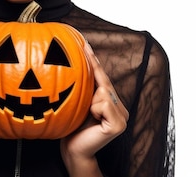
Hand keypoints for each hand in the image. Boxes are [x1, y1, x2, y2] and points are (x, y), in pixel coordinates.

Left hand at [60, 43, 128, 174]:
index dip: (94, 61)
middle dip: (91, 87)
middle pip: (104, 83)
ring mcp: (123, 117)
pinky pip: (104, 103)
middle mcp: (121, 108)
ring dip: (90, 102)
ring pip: (104, 92)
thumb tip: (75, 61)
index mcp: (113, 103)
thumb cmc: (72, 127)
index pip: (103, 78)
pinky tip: (93, 120)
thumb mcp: (80, 101)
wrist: (73, 150)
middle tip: (84, 98)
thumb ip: (86, 86)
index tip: (85, 44)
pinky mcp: (119, 124)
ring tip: (87, 116)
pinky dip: (95, 109)